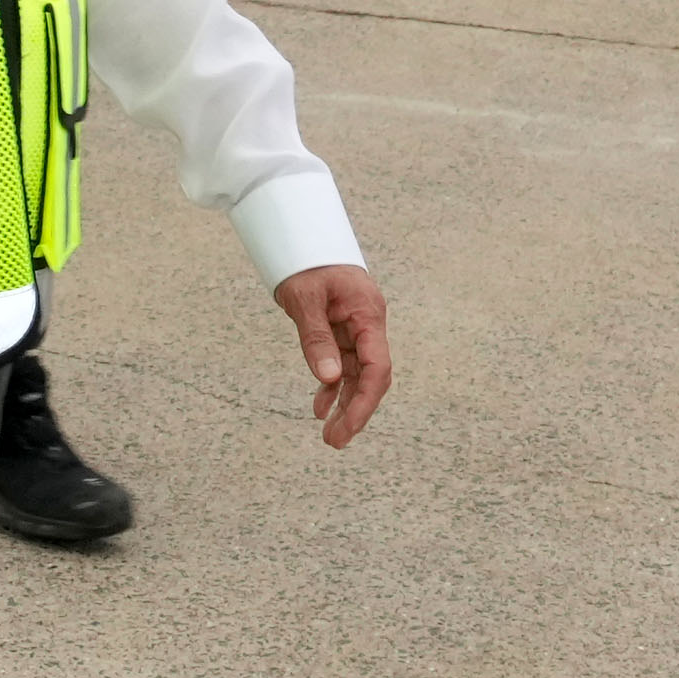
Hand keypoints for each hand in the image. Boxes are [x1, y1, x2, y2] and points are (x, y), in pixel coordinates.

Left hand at [275, 265, 391, 447]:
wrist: (301, 236)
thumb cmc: (306, 260)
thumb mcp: (305, 297)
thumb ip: (316, 337)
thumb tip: (329, 378)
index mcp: (368, 314)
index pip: (377, 368)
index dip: (365, 402)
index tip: (347, 427)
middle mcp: (367, 324)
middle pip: (370, 377)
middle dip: (355, 411)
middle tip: (335, 441)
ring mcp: (355, 328)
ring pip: (355, 375)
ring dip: (343, 404)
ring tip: (328, 434)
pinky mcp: (341, 330)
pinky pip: (340, 364)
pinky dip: (331, 385)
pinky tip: (320, 407)